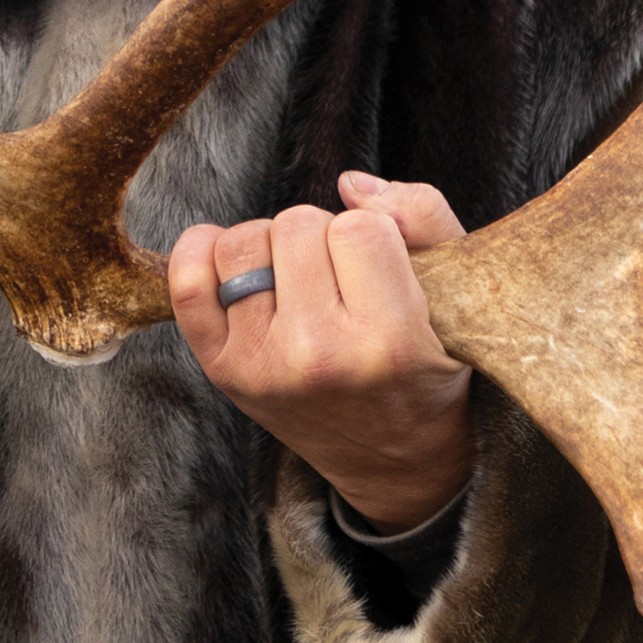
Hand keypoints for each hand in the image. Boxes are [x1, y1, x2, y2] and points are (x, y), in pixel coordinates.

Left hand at [168, 172, 474, 531]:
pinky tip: (230, 258)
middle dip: (321, 236)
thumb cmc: (424, 361)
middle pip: (297, 225)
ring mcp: (263, 366)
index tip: (380, 266)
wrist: (394, 458)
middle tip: (339, 276)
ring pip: (244, 242)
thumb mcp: (455, 291)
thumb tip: (349, 184)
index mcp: (390, 339)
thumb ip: (422, 216)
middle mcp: (320, 356)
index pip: (360, 227)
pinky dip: (200, 253)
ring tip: (298, 277)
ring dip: (271, 246)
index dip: (371, 232)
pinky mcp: (224, 371)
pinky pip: (187, 284)